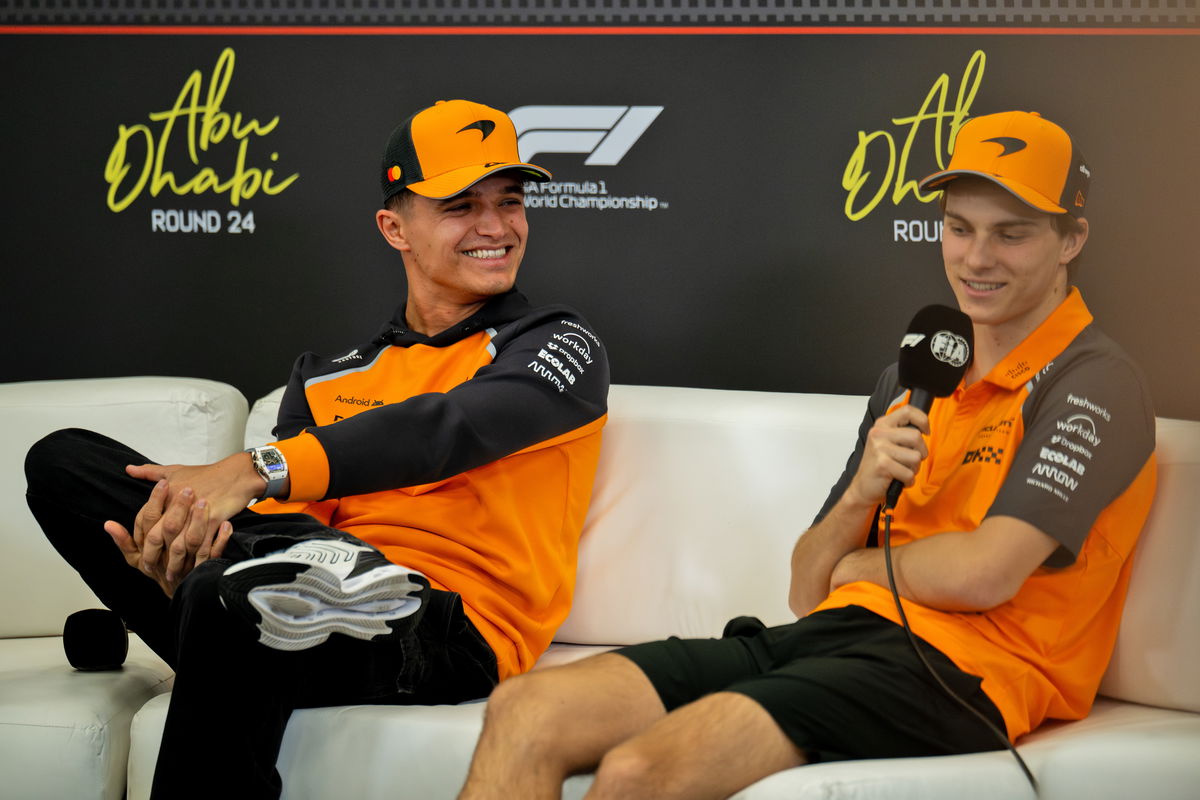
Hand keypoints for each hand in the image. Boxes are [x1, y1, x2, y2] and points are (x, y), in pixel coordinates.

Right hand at [105, 479, 233, 596]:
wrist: (179, 593)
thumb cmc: (159, 571)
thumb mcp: (136, 558)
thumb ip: (123, 540)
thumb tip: (107, 524)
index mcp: (148, 550)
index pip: (148, 522)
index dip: (155, 502)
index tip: (164, 482)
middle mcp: (167, 556)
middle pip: (170, 529)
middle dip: (178, 507)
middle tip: (188, 487)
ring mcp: (188, 562)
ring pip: (194, 541)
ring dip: (199, 521)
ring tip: (205, 502)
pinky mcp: (205, 569)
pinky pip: (215, 554)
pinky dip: (222, 540)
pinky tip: (228, 525)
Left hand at [123, 452, 262, 564]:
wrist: (236, 474)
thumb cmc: (206, 473)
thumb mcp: (175, 470)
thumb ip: (150, 472)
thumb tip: (130, 470)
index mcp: (166, 495)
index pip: (146, 520)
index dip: (141, 537)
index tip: (140, 549)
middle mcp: (178, 506)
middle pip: (158, 537)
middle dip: (154, 556)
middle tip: (151, 569)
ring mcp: (196, 516)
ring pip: (180, 546)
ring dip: (175, 564)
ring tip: (172, 575)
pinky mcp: (213, 522)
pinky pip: (204, 547)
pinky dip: (198, 562)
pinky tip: (194, 570)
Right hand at [846, 404, 929, 506]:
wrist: (863, 487)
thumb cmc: (879, 465)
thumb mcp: (887, 442)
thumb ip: (902, 432)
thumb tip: (924, 428)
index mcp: (882, 424)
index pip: (908, 411)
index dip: (923, 420)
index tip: (925, 432)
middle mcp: (879, 433)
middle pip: (916, 436)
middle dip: (921, 452)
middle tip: (912, 460)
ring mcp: (879, 448)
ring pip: (916, 457)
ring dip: (914, 469)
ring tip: (902, 470)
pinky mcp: (882, 464)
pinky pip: (909, 473)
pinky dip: (908, 480)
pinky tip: (898, 479)